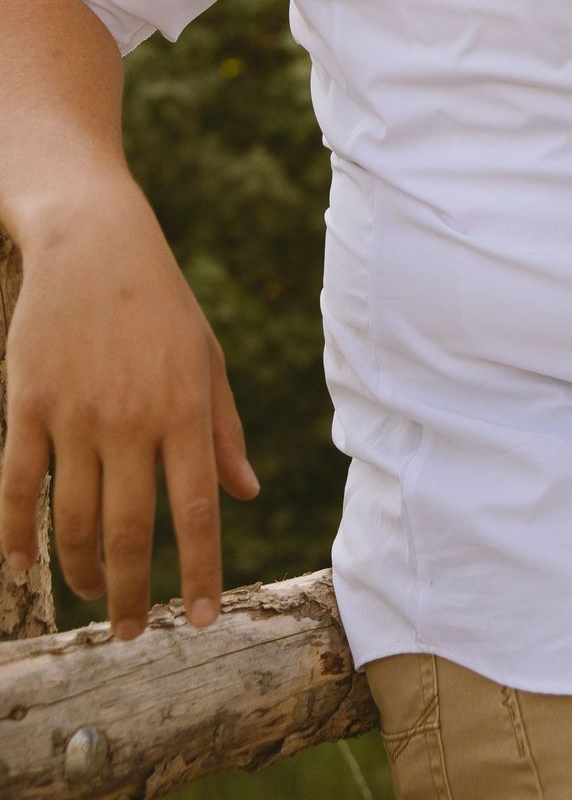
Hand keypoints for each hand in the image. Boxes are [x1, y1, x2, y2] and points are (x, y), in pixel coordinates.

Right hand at [0, 178, 258, 638]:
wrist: (93, 242)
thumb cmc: (161, 303)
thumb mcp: (207, 357)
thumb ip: (223, 430)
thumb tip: (245, 495)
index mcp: (184, 409)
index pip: (194, 512)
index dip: (197, 573)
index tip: (198, 620)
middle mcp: (132, 418)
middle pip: (126, 531)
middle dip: (130, 593)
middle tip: (132, 632)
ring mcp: (75, 414)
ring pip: (71, 518)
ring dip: (80, 570)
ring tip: (90, 592)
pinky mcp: (28, 404)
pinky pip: (16, 485)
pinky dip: (14, 534)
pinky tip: (22, 567)